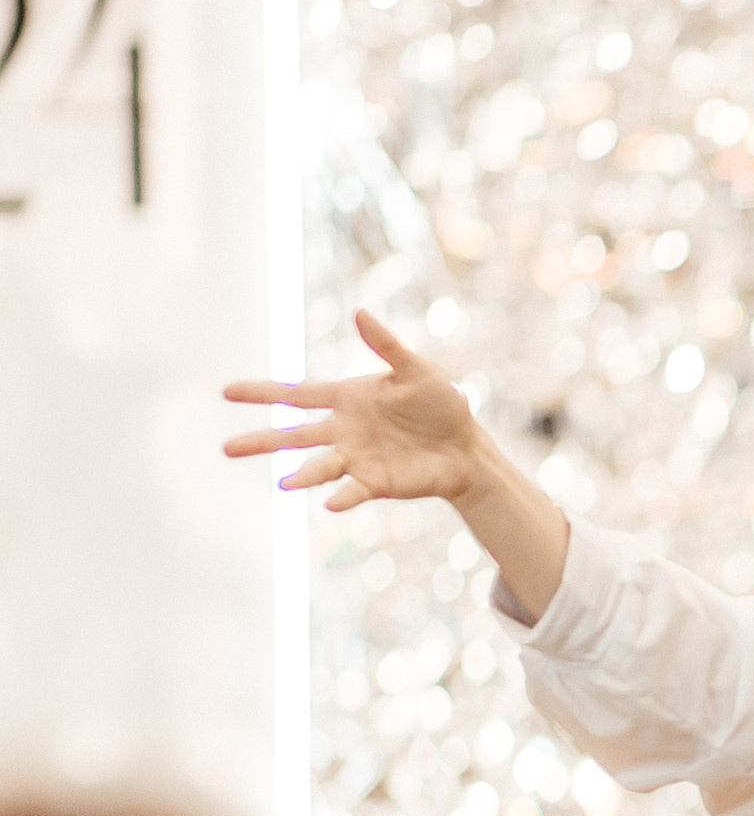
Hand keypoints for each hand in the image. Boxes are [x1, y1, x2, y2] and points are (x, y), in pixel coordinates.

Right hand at [222, 310, 479, 511]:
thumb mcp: (415, 369)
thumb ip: (386, 345)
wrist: (466, 446)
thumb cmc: (440, 404)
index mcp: (346, 399)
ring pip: (320, 466)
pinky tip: (330, 502)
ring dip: (302, 474)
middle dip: (261, 441)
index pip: (295, 394)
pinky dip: (343, 496)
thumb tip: (359, 313)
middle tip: (226, 448)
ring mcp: (357, 458)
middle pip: (294, 435)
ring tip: (282, 483)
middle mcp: (343, 430)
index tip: (227, 391)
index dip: (262, 393)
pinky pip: (354, 490)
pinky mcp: (377, 483)